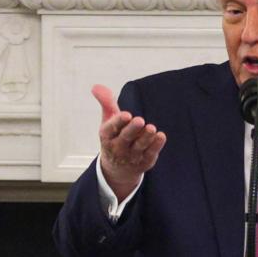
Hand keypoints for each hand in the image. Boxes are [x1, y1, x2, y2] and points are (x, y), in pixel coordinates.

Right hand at [94, 84, 166, 201]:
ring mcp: (131, 156)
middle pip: (126, 138)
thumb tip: (96, 86)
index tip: (126, 115)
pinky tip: (161, 136)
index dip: (118, 122)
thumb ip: (106, 103)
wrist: (118, 169)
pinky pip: (150, 153)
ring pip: (139, 146)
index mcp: (107, 136)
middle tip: (140, 120)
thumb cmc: (114, 138)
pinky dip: (156, 146)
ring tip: (152, 128)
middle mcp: (118, 148)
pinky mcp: (144, 161)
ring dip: (146, 137)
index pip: (111, 129)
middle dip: (132, 129)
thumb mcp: (108, 121)